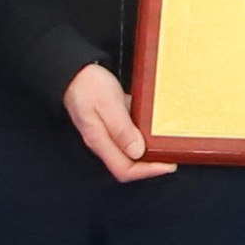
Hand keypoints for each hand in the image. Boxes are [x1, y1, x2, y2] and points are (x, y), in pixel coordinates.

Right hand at [63, 66, 175, 182]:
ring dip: (148, 151)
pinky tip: (151, 128)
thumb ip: (122, 129)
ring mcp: (106, 134)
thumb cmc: (87, 85)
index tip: (167, 164)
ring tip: (165, 146)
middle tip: (170, 156)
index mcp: (99, 140)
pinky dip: (143, 136)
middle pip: (128, 165)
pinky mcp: (110, 125)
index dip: (147, 171)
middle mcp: (102, 142)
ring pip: (130, 152)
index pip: (124, 169)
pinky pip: (129, 137)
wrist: (74, 73)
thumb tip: (137, 151)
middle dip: (151, 165)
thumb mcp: (108, 104)